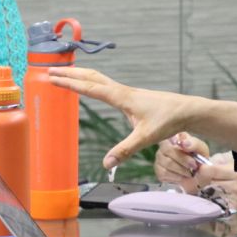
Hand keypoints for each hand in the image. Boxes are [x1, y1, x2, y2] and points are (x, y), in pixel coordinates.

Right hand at [48, 67, 221, 168]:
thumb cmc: (168, 120)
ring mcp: (126, 92)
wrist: (187, 110)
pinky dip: (92, 80)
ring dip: (80, 74)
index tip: (52, 79)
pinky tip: (90, 85)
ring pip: (98, 78)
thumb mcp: (145, 137)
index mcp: (122, 97)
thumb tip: (107, 164)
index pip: (91, 88)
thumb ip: (125, 150)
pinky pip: (105, 84)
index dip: (70, 83)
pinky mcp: (131, 96)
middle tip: (50, 72)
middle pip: (91, 77)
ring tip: (64, 73)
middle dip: (70, 73)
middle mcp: (122, 91)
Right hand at [154, 133, 209, 191]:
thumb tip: (184, 143)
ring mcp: (159, 158)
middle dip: (183, 160)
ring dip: (181, 170)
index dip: (176, 142)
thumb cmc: (198, 158)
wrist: (198, 174)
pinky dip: (176, 177)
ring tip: (190, 173)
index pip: (169, 136)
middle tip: (194, 166)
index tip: (187, 149)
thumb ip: (194, 144)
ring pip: (167, 163)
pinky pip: (164, 173)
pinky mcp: (158, 170)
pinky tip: (182, 177)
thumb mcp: (201, 149)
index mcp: (174, 136)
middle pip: (168, 150)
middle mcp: (163, 146)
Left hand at [195, 163, 236, 212]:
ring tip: (209, 185)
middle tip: (200, 177)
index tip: (200, 168)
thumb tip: (216, 163)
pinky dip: (221, 197)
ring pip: (215, 193)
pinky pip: (224, 201)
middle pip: (210, 183)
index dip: (202, 170)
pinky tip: (222, 194)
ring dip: (211, 189)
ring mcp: (236, 198)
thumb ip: (234, 164)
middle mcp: (235, 186)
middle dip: (204, 180)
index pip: (211, 171)